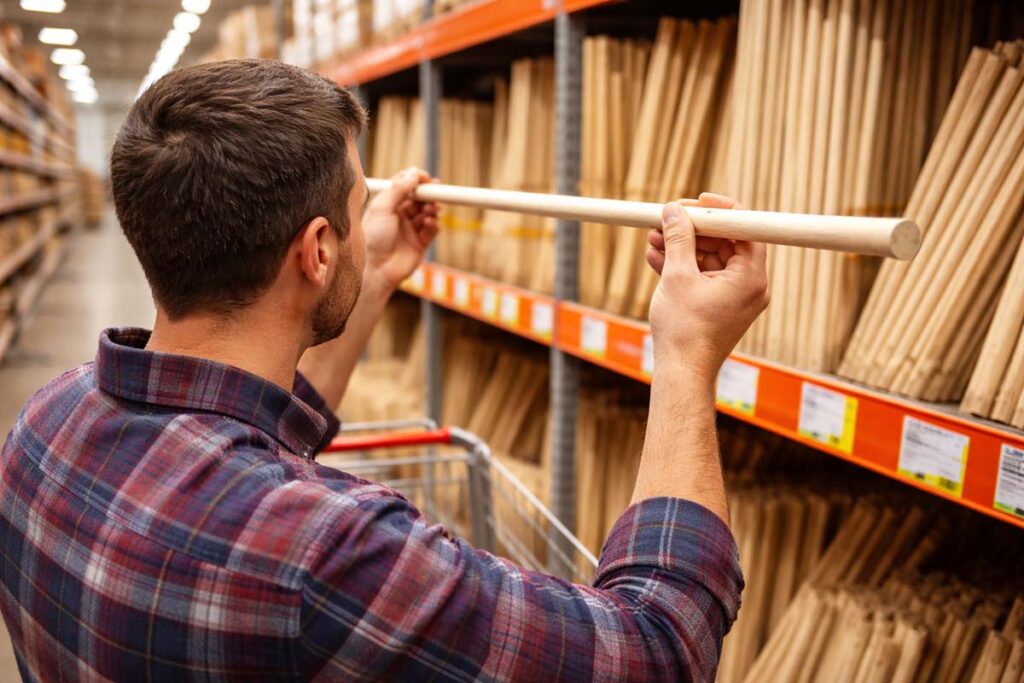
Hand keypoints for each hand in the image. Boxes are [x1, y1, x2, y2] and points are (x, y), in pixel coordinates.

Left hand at [363, 167, 439, 290]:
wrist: (377, 268)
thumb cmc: (373, 238)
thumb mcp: (382, 207)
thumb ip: (398, 189)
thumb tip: (414, 174)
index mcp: (388, 205)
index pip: (405, 186)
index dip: (416, 180)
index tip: (426, 177)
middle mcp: (399, 216)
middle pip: (419, 198)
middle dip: (428, 193)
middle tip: (436, 189)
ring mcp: (410, 230)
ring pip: (427, 212)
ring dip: (431, 208)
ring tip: (430, 209)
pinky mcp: (420, 244)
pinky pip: (432, 229)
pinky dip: (433, 223)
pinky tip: (428, 222)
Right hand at [646, 192, 768, 380]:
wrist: (682, 372)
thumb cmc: (684, 330)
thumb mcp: (678, 276)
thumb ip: (678, 238)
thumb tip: (674, 210)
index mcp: (750, 276)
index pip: (744, 227)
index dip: (719, 210)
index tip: (695, 202)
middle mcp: (750, 285)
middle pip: (725, 242)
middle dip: (692, 230)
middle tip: (665, 219)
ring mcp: (736, 297)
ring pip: (710, 259)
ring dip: (681, 248)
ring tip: (653, 238)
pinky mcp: (721, 306)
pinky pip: (705, 277)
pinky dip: (683, 267)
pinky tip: (656, 257)